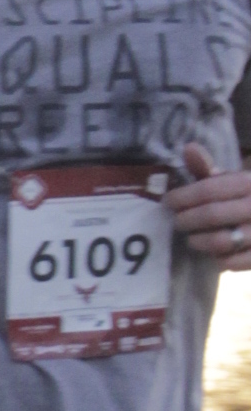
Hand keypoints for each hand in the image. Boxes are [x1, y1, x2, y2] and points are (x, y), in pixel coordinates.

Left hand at [173, 141, 250, 264]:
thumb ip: (208, 168)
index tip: (168, 202)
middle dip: (187, 220)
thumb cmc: (246, 198)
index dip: (183, 196)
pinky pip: (234, 262)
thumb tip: (188, 147)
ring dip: (200, 241)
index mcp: (248, 183)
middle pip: (212, 215)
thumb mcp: (232, 180)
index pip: (209, 189)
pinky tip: (214, 254)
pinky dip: (219, 259)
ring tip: (191, 239)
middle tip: (176, 222)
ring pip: (221, 241)